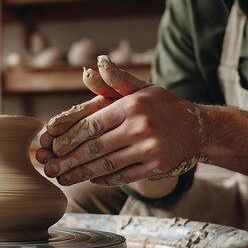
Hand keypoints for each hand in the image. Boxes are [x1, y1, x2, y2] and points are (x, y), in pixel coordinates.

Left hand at [36, 56, 206, 186]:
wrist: (198, 128)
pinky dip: (104, 179)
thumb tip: (92, 68)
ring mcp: (150, 149)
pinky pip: (123, 176)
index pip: (92, 125)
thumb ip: (115, 81)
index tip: (52, 146)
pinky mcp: (156, 167)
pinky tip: (89, 179)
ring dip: (81, 174)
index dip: (69, 137)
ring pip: (107, 165)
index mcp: (132, 106)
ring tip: (62, 179)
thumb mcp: (141, 88)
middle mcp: (141, 127)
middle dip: (69, 160)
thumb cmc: (162, 106)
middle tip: (49, 168)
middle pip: (96, 147)